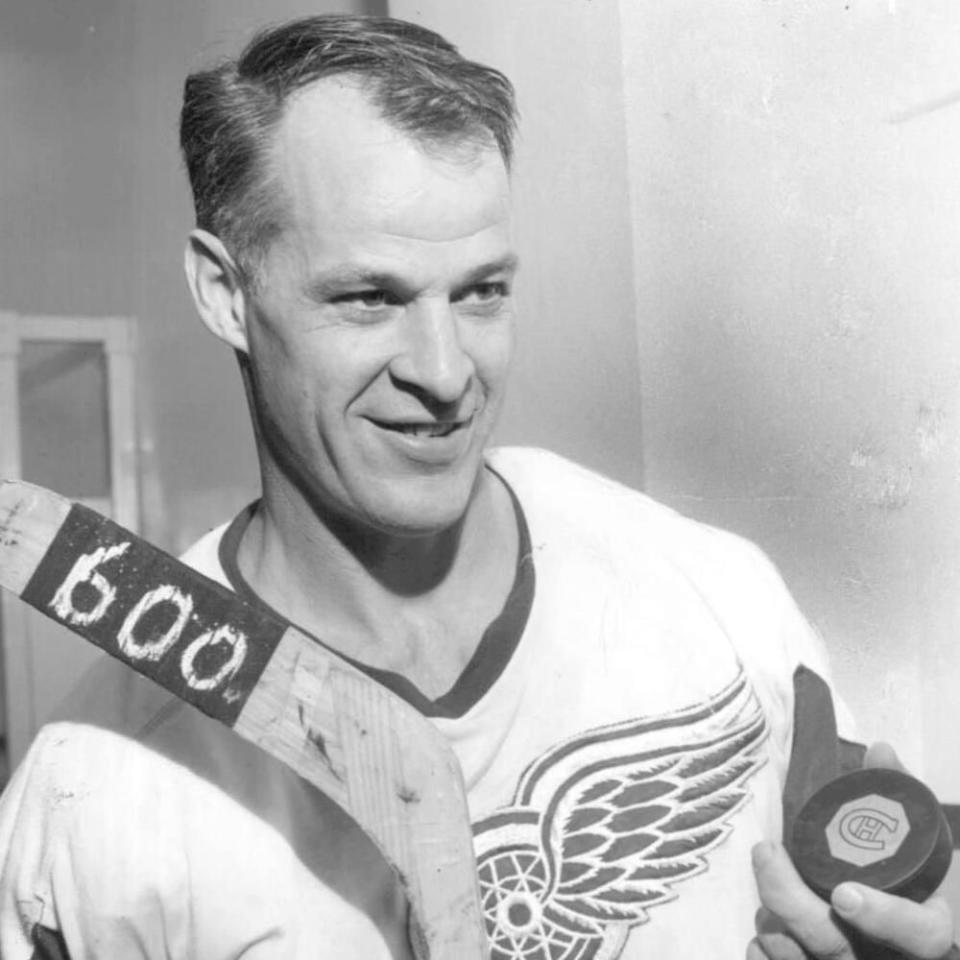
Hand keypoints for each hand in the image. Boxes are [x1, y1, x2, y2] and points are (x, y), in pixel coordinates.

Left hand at [747, 743, 956, 959]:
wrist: (910, 937)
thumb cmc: (907, 885)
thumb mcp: (916, 844)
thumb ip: (897, 796)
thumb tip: (880, 749)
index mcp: (928, 933)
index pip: (917, 936)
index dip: (883, 917)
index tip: (845, 893)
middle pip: (837, 947)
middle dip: (791, 901)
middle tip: (766, 853)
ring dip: (773, 925)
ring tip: (763, 888)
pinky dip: (765, 957)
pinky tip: (761, 936)